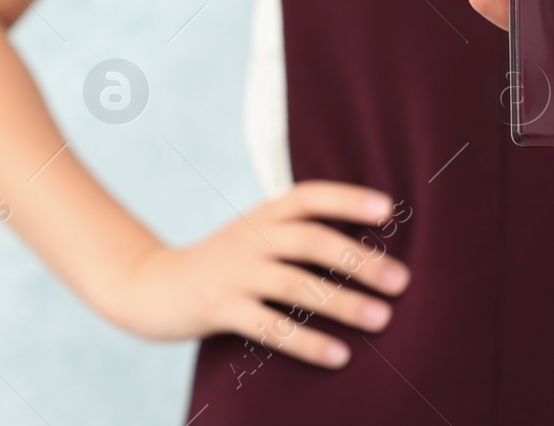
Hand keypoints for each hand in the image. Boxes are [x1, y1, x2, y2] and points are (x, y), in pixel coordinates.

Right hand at [96, 181, 411, 368]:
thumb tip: (365, 248)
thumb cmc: (222, 263)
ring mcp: (234, 273)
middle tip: (402, 281)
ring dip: (343, 302)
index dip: (349, 200)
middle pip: (312, 240)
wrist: (151, 286)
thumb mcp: (254, 236)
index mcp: (263, 215)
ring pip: (296, 285)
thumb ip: (295, 233)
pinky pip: (271, 327)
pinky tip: (339, 356)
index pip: (310, 197)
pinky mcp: (220, 309)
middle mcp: (251, 238)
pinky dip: (307, 342)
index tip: (389, 210)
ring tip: (382, 319)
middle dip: (360, 260)